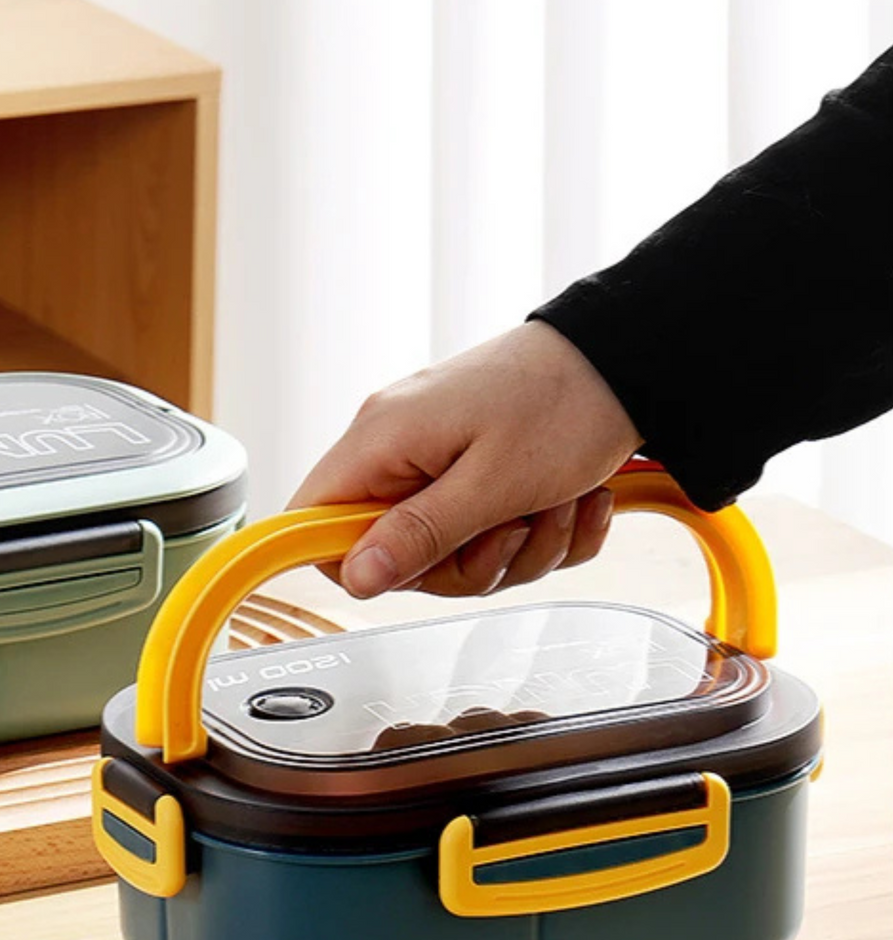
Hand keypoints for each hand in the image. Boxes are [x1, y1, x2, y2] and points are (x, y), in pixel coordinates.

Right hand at [288, 321, 641, 598]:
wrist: (628, 362)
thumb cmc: (564, 403)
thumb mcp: (493, 485)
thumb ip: (418, 535)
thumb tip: (355, 577)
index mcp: (382, 439)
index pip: (310, 518)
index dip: (351, 561)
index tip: (416, 569)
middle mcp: (398, 445)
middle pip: (391, 551)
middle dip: (465, 561)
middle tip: (512, 532)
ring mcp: (436, 456)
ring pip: (449, 551)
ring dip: (516, 548)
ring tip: (555, 506)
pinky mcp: (474, 467)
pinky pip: (488, 533)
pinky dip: (539, 532)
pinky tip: (571, 503)